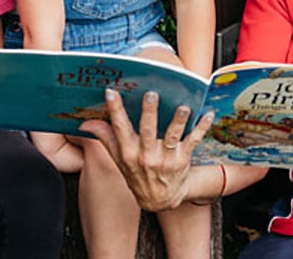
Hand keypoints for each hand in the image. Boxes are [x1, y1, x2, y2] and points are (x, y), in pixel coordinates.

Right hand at [78, 89, 214, 211]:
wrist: (160, 200)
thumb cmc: (138, 174)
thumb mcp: (119, 160)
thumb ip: (105, 138)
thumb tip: (86, 123)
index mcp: (129, 153)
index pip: (120, 129)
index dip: (115, 110)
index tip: (111, 92)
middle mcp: (146, 156)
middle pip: (148, 131)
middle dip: (149, 113)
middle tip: (151, 95)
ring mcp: (166, 159)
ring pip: (173, 137)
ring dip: (178, 122)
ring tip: (182, 107)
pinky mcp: (183, 160)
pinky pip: (194, 141)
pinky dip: (201, 128)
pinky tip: (207, 114)